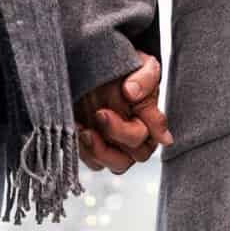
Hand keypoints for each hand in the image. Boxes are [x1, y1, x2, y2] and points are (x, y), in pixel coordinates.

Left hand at [75, 52, 172, 174]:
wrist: (99, 71)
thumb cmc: (126, 70)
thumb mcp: (141, 66)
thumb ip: (144, 78)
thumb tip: (133, 93)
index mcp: (152, 122)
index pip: (150, 135)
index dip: (134, 125)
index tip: (122, 102)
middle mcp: (137, 140)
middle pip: (136, 154)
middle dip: (117, 134)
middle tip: (100, 113)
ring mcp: (117, 148)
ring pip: (117, 165)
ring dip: (100, 151)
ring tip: (85, 131)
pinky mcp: (97, 152)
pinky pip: (94, 163)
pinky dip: (84, 150)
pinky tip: (77, 129)